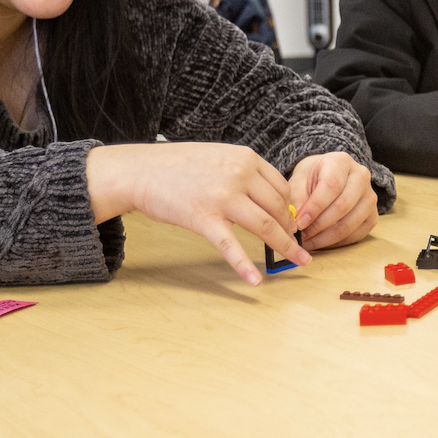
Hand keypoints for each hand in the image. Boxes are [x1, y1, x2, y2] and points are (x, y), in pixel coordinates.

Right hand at [86, 142, 306, 285]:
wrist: (140, 170)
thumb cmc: (177, 166)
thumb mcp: (218, 157)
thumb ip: (242, 173)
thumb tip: (265, 198)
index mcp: (245, 158)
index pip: (281, 187)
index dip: (289, 209)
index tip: (291, 223)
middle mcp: (239, 175)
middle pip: (278, 208)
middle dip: (289, 230)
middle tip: (293, 245)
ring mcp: (223, 197)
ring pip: (265, 227)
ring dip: (285, 247)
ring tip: (297, 262)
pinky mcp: (204, 218)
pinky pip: (231, 246)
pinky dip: (244, 266)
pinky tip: (255, 281)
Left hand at [287, 151, 377, 249]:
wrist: (330, 177)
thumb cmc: (313, 179)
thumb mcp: (299, 181)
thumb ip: (296, 199)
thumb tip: (296, 222)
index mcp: (341, 162)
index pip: (331, 186)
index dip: (315, 207)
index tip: (299, 223)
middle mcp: (361, 177)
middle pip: (342, 206)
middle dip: (318, 225)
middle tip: (301, 236)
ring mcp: (370, 197)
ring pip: (349, 224)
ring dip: (325, 238)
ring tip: (307, 242)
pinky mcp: (373, 216)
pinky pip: (355, 235)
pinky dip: (335, 243)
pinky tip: (320, 241)